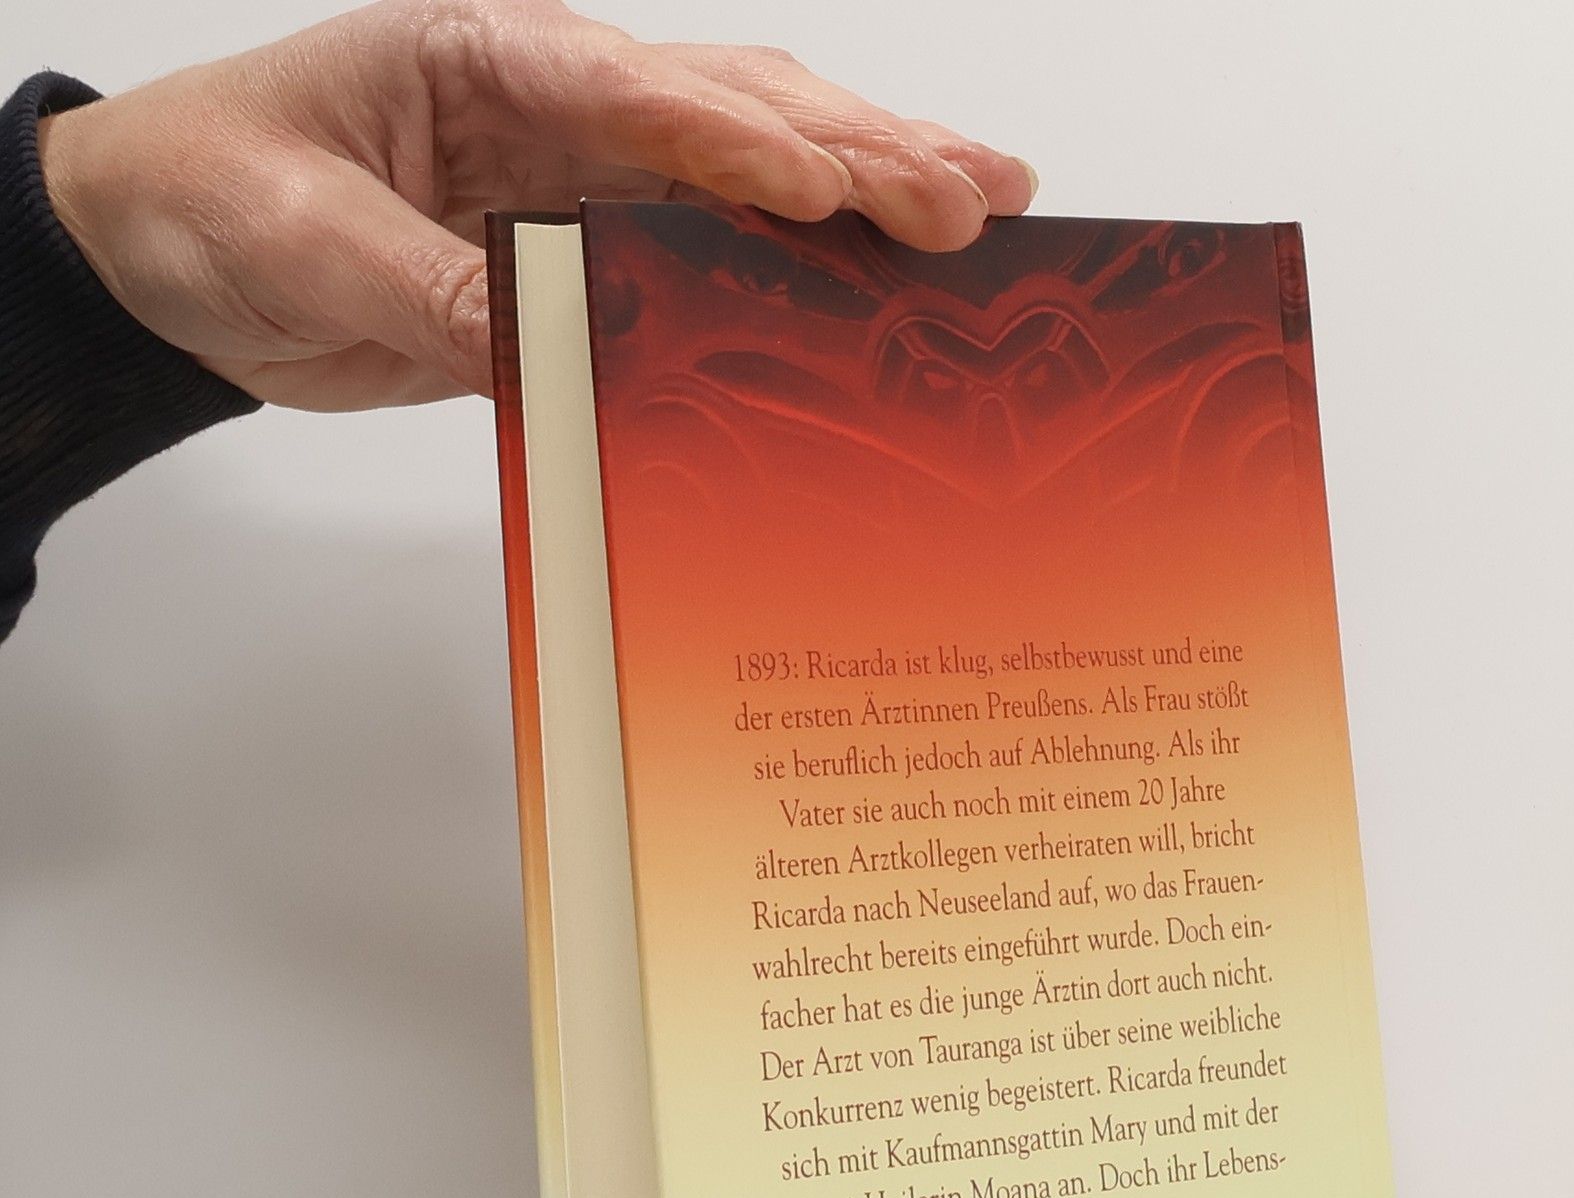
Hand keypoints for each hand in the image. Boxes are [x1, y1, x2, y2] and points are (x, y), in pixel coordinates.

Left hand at [36, 0, 1036, 411]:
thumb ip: (422, 285)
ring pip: (757, 168)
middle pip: (739, 113)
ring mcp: (590, 178)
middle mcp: (561, 108)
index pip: (639, 95)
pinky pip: (720, 251)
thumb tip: (540, 344)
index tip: (830, 191)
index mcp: (489, 63)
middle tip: (974, 195)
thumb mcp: (298, 237)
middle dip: (864, 150)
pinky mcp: (595, 251)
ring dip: (871, 186)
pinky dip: (811, 261)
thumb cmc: (213, 196)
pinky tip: (880, 274)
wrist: (174, 252)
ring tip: (984, 205)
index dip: (742, 140)